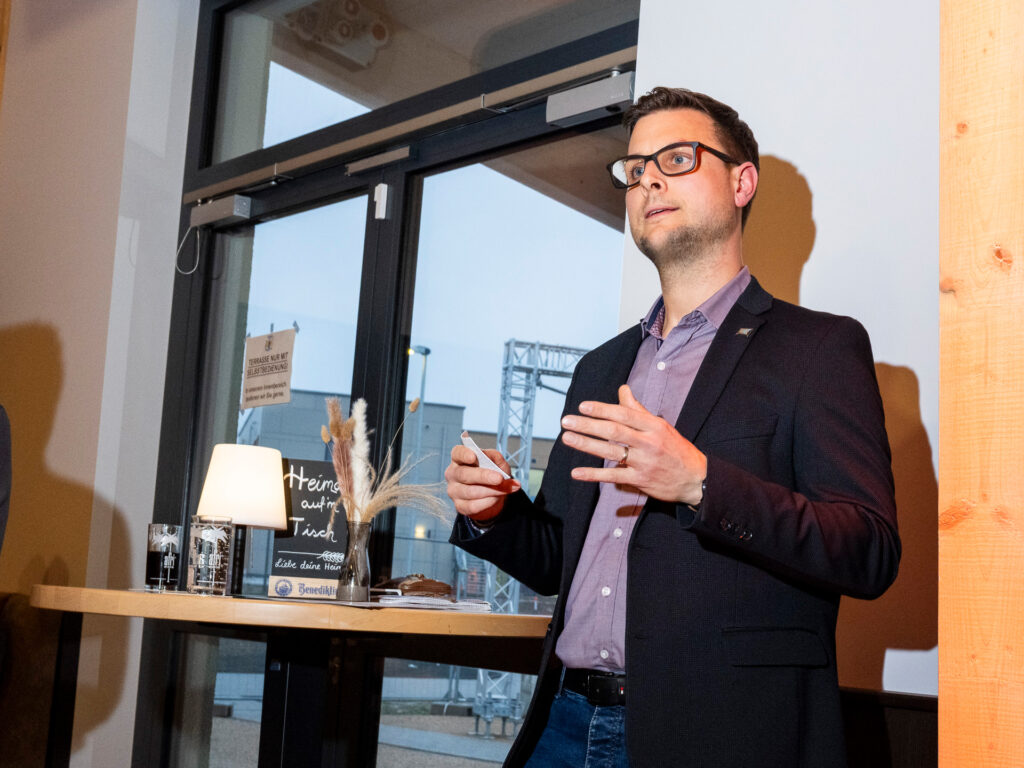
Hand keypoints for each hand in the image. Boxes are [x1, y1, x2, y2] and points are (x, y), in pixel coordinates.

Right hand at [444, 445, 519, 521]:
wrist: (491, 495)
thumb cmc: (491, 473)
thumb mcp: (497, 463)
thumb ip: (496, 457)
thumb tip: (496, 458)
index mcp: (459, 458)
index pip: (457, 453)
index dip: (464, 454)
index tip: (473, 456)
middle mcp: (453, 474)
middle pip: (464, 474)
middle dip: (483, 476)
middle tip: (500, 478)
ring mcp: (454, 491)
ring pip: (470, 492)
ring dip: (491, 491)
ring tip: (506, 489)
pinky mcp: (459, 506)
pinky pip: (473, 506)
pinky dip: (488, 502)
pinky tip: (496, 498)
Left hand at [560, 384, 706, 505]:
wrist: (696, 479)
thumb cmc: (676, 449)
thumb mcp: (661, 426)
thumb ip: (638, 409)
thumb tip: (623, 389)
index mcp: (654, 426)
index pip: (624, 414)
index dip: (602, 409)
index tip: (582, 406)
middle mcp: (648, 442)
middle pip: (614, 431)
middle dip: (588, 425)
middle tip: (567, 421)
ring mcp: (644, 462)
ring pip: (611, 451)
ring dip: (586, 445)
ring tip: (567, 438)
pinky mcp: (640, 481)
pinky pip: (613, 476)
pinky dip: (594, 474)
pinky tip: (577, 472)